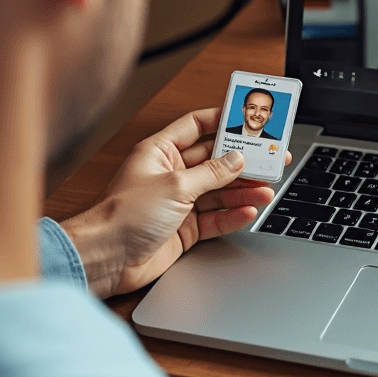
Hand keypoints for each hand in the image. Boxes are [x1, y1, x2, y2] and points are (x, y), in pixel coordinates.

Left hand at [60, 108, 290, 297]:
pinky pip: (215, 218)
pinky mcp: (184, 228)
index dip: (222, 120)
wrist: (107, 258)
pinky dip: (232, 215)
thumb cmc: (123, 215)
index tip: (248, 118)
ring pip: (219, 191)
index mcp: (160, 152)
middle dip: (243, 161)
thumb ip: (211, 173)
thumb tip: (236, 160)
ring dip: (243, 190)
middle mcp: (170, 175)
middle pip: (214, 161)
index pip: (196, 126)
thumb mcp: (175, 185)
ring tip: (266, 189)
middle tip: (270, 158)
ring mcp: (178, 203)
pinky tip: (248, 211)